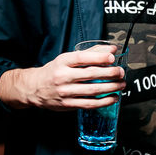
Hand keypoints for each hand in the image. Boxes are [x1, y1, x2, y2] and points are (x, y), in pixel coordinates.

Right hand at [0, 45, 124, 110]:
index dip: (99, 57)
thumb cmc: (54, 71)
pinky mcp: (68, 104)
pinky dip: (104, 101)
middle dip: (110, 73)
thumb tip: (112, 50)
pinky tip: (114, 97)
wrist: (33, 88)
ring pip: (92, 90)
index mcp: (63, 62)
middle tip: (121, 72)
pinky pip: (89, 104)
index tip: (112, 57)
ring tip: (121, 84)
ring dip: (111, 87)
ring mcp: (65, 92)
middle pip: (90, 74)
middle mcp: (63, 76)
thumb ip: (90, 53)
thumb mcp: (67, 59)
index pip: (82, 58)